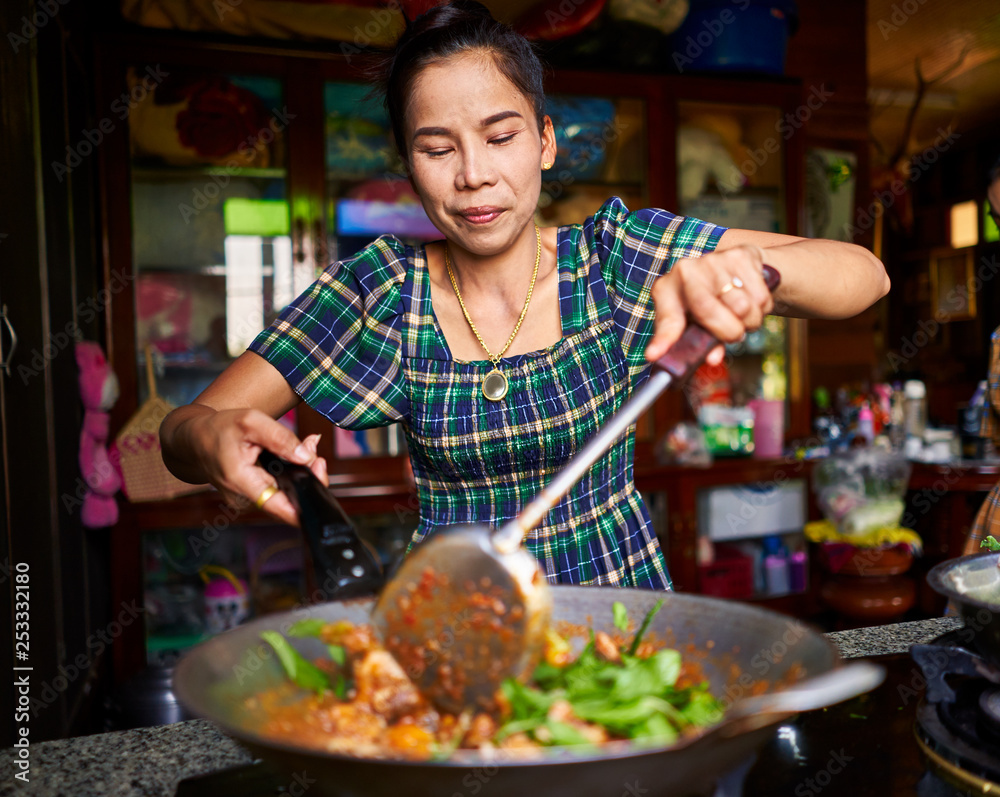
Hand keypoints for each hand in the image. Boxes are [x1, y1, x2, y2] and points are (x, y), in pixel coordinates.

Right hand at [185, 408, 327, 525]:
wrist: (194, 439)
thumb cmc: (219, 429)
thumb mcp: (251, 421)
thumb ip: (281, 438)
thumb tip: (307, 456)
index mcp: (240, 482)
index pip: (279, 508)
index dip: (305, 505)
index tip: (320, 481)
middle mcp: (243, 499)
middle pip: (288, 498)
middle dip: (308, 475)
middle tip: (313, 449)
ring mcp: (247, 500)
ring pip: (285, 494)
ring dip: (300, 473)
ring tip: (305, 448)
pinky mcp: (251, 496)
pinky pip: (277, 490)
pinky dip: (289, 474)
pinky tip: (294, 456)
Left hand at [645, 244, 774, 364]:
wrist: (736, 267)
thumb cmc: (709, 300)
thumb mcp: (696, 321)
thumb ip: (702, 342)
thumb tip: (713, 359)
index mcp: (667, 290)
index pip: (667, 319)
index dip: (663, 339)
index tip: (653, 356)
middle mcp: (685, 271)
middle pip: (710, 313)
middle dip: (729, 333)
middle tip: (734, 334)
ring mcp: (712, 260)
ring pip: (742, 308)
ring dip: (749, 321)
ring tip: (741, 313)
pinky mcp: (739, 255)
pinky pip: (760, 297)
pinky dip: (762, 307)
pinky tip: (751, 298)